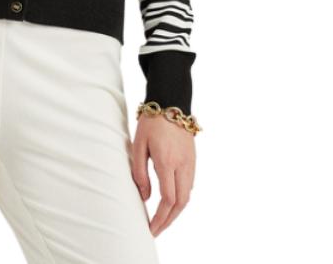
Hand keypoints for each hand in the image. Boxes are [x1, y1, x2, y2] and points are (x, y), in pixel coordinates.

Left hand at [131, 114, 195, 236]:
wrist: (172, 103)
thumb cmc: (151, 122)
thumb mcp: (138, 144)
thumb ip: (140, 171)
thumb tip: (145, 197)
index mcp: (167, 162)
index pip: (167, 199)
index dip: (160, 218)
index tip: (150, 228)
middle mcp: (183, 165)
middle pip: (181, 203)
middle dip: (168, 220)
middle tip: (156, 230)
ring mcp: (191, 163)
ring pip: (187, 196)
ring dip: (176, 212)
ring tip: (162, 221)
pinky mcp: (193, 160)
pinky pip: (189, 186)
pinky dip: (181, 199)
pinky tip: (171, 203)